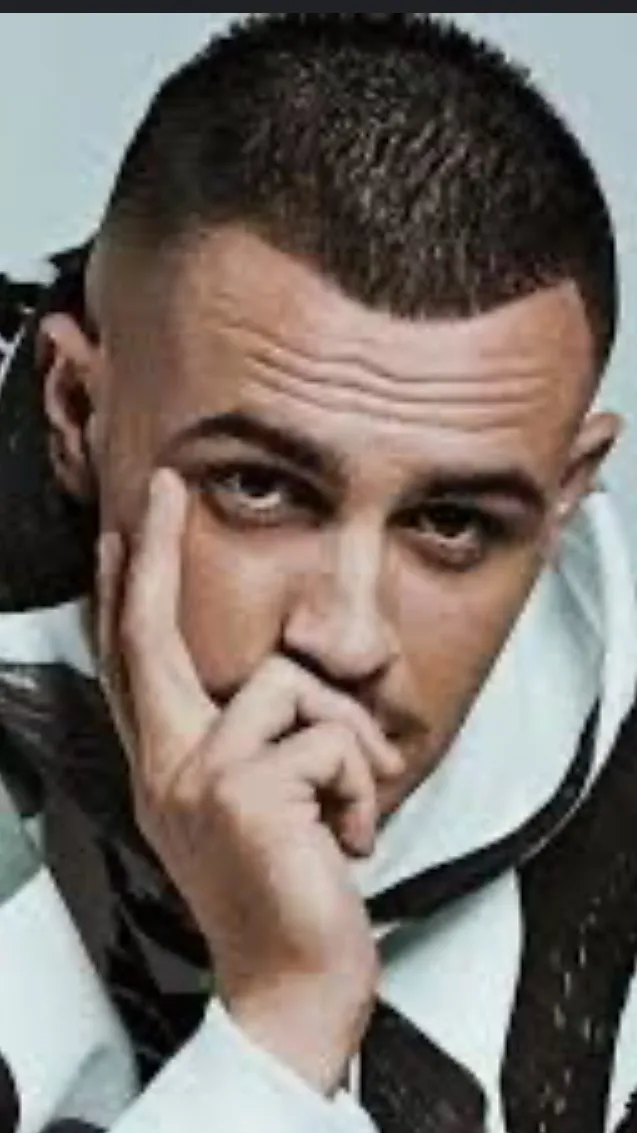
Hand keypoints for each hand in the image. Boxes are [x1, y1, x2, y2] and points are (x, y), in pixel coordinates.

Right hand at [97, 468, 403, 1094]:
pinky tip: (348, 839)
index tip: (127, 539)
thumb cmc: (287, 895)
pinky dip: (363, 789)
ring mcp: (199, 778)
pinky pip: (333, 739)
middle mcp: (169, 768)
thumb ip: (262, 743)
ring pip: (294, 685)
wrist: (291, 987)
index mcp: (171, 770)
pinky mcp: (244, 792)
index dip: (129, 598)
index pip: (138, 667)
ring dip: (349, 745)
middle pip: (154, 636)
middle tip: (164, 487)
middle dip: (159, 551)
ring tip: (346, 811)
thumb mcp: (260, 811)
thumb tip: (303, 683)